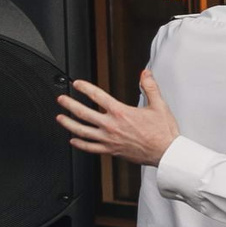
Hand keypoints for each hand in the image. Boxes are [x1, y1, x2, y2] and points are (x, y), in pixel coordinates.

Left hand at [56, 70, 179, 164]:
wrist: (166, 152)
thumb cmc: (163, 132)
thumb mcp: (159, 105)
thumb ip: (150, 87)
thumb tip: (145, 74)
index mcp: (121, 112)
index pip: (97, 96)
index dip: (84, 88)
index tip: (77, 84)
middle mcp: (111, 126)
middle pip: (83, 113)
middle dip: (69, 104)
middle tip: (61, 99)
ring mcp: (109, 139)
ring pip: (82, 131)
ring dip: (68, 124)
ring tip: (60, 118)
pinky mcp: (111, 150)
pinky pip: (90, 148)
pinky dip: (80, 144)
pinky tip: (73, 140)